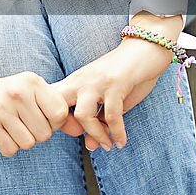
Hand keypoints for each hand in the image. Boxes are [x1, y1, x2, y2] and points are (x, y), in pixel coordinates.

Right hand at [0, 70, 70, 156]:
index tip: (41, 117)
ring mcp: (1, 107)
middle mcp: (18, 92)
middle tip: (21, 122)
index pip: (59, 113)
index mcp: (32, 81)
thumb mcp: (31, 95)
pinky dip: (7, 146)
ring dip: (20, 140)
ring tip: (9, 126)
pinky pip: (10, 149)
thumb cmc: (6, 96)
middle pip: (45, 133)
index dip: (54, 123)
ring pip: (28, 143)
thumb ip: (56, 111)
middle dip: (35, 134)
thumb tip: (79, 129)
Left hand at [53, 37, 172, 151]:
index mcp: (75, 82)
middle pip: (58, 106)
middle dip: (62, 126)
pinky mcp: (116, 84)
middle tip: (79, 137)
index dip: (53, 120)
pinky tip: (121, 141)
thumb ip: (97, 121)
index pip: (50, 100)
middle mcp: (82, 81)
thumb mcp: (107, 99)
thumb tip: (90, 146)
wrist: (144, 48)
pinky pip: (111, 115)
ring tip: (107, 145)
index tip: (71, 133)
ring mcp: (97, 82)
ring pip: (83, 114)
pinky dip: (117, 133)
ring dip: (95, 135)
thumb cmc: (124, 75)